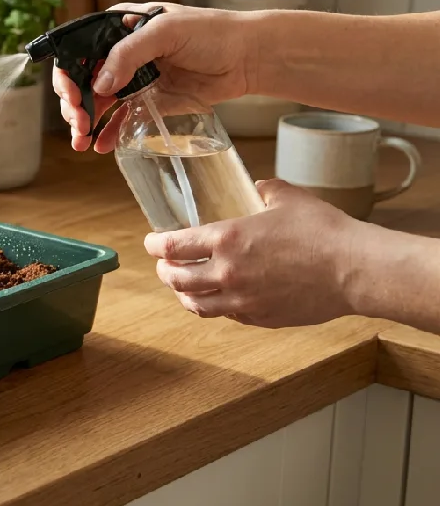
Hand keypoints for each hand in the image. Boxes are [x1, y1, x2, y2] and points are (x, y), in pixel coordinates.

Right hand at [52, 2, 257, 152]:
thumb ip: (128, 54)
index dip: (69, 74)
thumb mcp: (165, 32)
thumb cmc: (211, 33)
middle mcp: (121, 53)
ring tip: (82, 140)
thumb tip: (98, 84)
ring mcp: (134, 78)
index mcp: (119, 28)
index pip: (79, 50)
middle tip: (79, 123)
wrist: (248, 57)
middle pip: (82, 80)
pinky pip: (120, 118)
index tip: (72, 96)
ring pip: (97, 102)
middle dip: (74, 104)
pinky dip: (108, 132)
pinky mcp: (148, 101)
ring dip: (86, 122)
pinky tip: (100, 145)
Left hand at [144, 180, 365, 328]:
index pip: (172, 246)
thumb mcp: (288, 198)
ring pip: (196, 304)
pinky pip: (226, 315)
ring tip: (184, 287)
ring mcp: (242, 300)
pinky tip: (220, 299)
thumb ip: (264, 191)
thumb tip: (256, 188)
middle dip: (164, 271)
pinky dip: (216, 307)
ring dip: (184, 295)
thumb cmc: (323, 231)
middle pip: (176, 279)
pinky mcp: (260, 318)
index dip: (155, 244)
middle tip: (164, 265)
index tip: (151, 242)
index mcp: (226, 240)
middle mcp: (226, 273)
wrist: (354, 270)